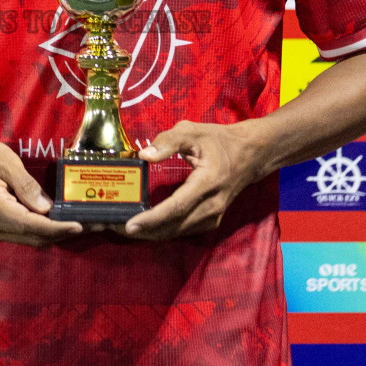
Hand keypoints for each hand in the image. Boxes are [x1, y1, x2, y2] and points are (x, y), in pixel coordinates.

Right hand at [0, 135, 83, 246]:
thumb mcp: (3, 159)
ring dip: (53, 235)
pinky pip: (20, 235)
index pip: (31, 224)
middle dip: (63, 234)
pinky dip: (40, 232)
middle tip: (90, 225)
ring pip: (28, 240)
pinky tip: (57, 222)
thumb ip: (25, 184)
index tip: (80, 226)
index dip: (58, 228)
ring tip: (78, 224)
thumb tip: (47, 208)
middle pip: (33, 237)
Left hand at [123, 120, 261, 240]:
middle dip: (144, 230)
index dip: (152, 218)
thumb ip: (167, 141)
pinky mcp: (211, 221)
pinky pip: (184, 231)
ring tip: (125, 228)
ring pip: (178, 232)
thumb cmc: (219, 141)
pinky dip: (163, 232)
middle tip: (115, 226)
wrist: (250, 155)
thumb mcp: (193, 131)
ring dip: (151, 234)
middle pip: (174, 226)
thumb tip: (144, 155)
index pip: (176, 207)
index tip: (129, 225)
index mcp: (207, 182)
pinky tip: (146, 227)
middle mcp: (212, 205)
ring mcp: (213, 216)